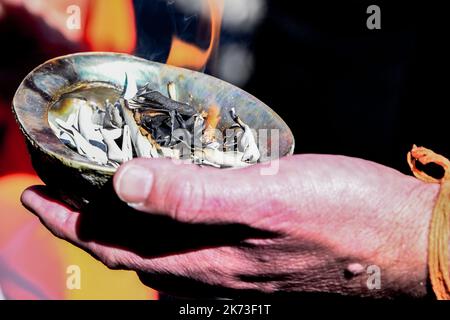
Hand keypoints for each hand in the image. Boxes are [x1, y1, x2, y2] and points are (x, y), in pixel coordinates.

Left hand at [21, 155, 438, 297]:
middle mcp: (214, 272)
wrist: (403, 244)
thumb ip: (195, 195)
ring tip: (106, 198)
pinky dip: (166, 231)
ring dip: (125, 228)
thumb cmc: (346, 217)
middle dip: (88, 223)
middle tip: (65, 191)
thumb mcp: (268, 195)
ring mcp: (235, 270)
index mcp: (209, 259)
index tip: (36, 195)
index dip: (68, 221)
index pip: (114, 244)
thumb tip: (126, 183)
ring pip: (159, 254)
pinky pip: (192, 251)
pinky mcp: (257, 258)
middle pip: (130, 252)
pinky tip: (171, 215)